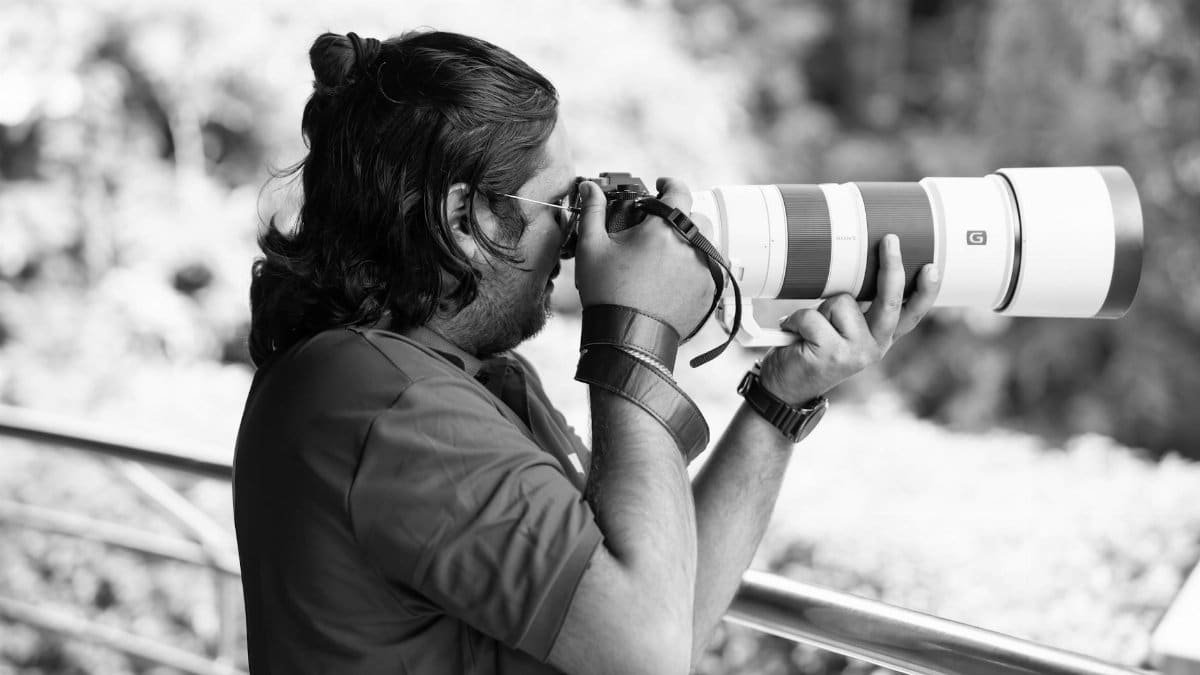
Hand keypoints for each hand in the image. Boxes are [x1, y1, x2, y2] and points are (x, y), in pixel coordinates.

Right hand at [574, 177, 713, 337]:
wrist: (626, 339)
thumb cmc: (608, 294)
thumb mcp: (592, 248)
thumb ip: (592, 211)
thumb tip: (588, 188)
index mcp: (664, 228)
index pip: (679, 191)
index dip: (669, 184)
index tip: (660, 186)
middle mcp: (691, 245)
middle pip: (695, 216)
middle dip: (679, 216)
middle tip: (658, 228)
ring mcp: (704, 270)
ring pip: (705, 243)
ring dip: (689, 241)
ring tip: (667, 253)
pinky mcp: (708, 291)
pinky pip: (709, 268)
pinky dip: (696, 266)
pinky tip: (675, 275)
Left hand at [758, 234, 939, 403]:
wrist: (785, 389)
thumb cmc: (810, 352)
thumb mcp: (840, 332)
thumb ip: (855, 311)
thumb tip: (855, 271)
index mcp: (879, 339)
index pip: (910, 314)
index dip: (924, 291)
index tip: (930, 267)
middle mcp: (874, 347)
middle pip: (889, 300)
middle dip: (890, 266)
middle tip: (889, 240)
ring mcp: (855, 353)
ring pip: (840, 302)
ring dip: (818, 309)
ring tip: (809, 329)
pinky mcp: (831, 353)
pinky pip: (812, 315)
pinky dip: (795, 320)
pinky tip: (794, 336)